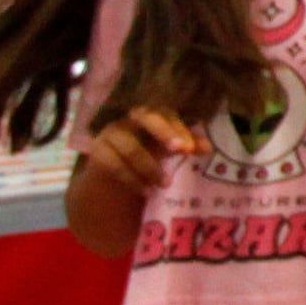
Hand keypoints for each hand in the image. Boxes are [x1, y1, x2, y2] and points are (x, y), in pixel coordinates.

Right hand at [72, 104, 198, 214]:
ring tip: (166, 184)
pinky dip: (133, 180)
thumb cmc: (145, 155)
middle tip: (180, 150)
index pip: (165, 113)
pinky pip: (115, 165)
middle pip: (145, 116)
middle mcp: (128, 119)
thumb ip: (187, 146)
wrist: (111, 175)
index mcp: (149, 115)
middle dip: (164, 132)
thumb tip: (208, 148)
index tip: (190, 148)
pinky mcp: (96, 152)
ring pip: (130, 146)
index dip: (178, 128)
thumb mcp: (166, 150)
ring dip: (150, 166)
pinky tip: (147, 191)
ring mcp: (109, 134)